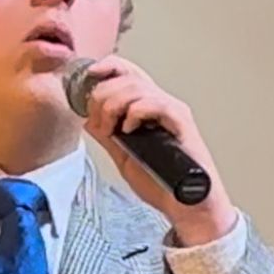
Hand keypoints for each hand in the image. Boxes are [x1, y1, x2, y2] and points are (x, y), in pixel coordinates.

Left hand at [80, 57, 235, 244]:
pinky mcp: (181, 122)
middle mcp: (160, 104)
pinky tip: (130, 130)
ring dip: (114, 107)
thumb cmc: (161, 182)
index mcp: (147, 108)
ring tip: (112, 130)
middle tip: (100, 124)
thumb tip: (89, 121)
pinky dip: (136, 113)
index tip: (89, 77)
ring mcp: (171, 111)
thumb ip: (108, 138)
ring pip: (137, 87)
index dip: (108, 68)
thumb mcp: (123, 157)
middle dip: (102, 97)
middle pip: (127, 77)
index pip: (127, 72)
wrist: (185, 204)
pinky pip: (156, 104)